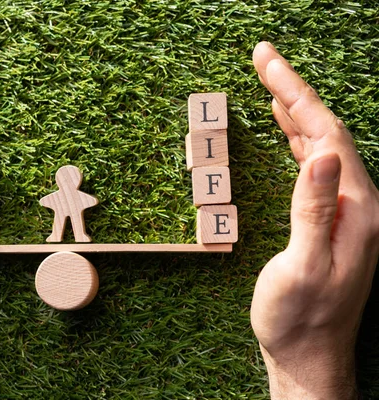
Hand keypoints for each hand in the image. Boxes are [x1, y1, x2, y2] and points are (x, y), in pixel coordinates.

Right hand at [250, 42, 378, 398]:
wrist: (309, 354)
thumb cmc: (299, 317)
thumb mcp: (302, 266)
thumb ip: (315, 209)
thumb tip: (321, 154)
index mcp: (356, 208)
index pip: (327, 133)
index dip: (295, 92)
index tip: (266, 61)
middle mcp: (359, 202)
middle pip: (327, 130)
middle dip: (293, 89)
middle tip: (263, 56)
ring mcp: (347, 210)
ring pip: (323, 144)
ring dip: (296, 110)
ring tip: (271, 81)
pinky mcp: (332, 219)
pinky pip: (318, 166)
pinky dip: (300, 139)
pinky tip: (289, 129)